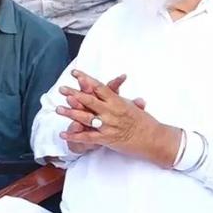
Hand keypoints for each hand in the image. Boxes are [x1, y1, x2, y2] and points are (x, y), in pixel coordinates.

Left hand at [57, 70, 178, 167]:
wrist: (154, 139)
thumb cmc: (145, 122)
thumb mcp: (133, 106)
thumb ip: (122, 98)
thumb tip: (119, 86)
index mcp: (117, 101)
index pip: (99, 87)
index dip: (86, 79)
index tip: (75, 73)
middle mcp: (111, 111)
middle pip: (89, 100)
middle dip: (74, 93)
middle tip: (61, 88)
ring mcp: (108, 125)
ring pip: (85, 118)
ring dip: (70, 113)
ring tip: (58, 109)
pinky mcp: (106, 139)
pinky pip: (87, 137)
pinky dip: (74, 136)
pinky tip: (63, 134)